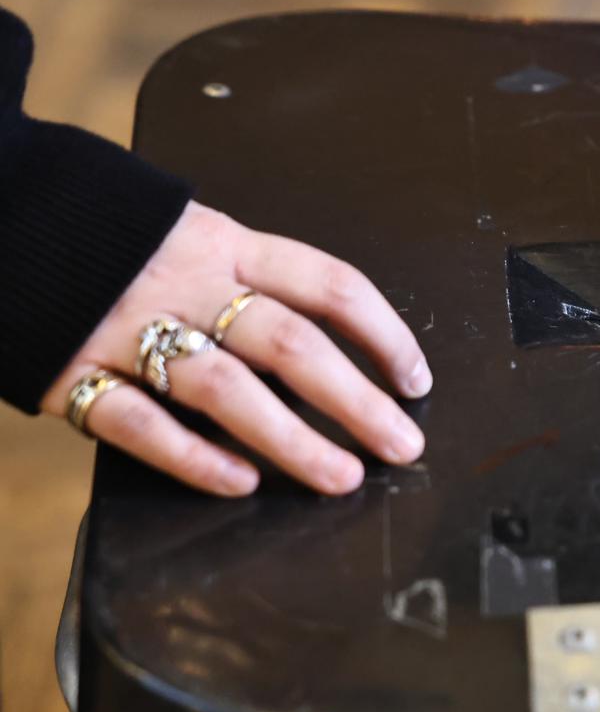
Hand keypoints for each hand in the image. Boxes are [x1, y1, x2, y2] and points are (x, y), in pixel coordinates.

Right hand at [41, 202, 430, 496]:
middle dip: (357, 399)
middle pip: (291, 343)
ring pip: (226, 390)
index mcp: (225, 243)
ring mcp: (128, 329)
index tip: (416, 379)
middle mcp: (186, 284)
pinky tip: (240, 480)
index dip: (383, 334)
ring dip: (292, 439)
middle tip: (403, 444)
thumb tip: (327, 342)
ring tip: (341, 476)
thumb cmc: (111, 234)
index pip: (329, 285)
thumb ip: (247, 278)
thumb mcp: (190, 231)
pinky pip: (138, 423)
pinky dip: (192, 456)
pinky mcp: (71, 370)